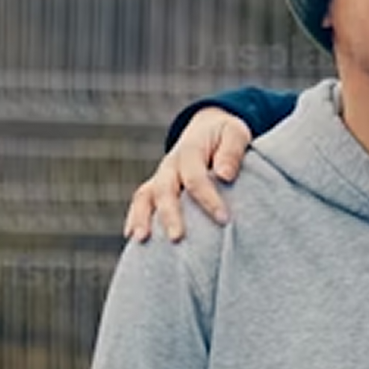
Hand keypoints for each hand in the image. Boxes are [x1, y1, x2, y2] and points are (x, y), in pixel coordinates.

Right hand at [124, 109, 255, 243]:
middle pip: (164, 189)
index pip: (194, 177)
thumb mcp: (235, 133)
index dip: (208, 199)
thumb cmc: (225, 135)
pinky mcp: (156, 188)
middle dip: (169, 214)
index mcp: (190, 151)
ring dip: (141, 218)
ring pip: (144, 196)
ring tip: (141, 240)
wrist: (209, 128)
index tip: (223, 219)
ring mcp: (160, 177)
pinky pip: (140, 203)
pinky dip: (134, 219)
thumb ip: (231, 152)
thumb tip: (224, 175)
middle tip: (177, 238)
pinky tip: (132, 238)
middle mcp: (170, 165)